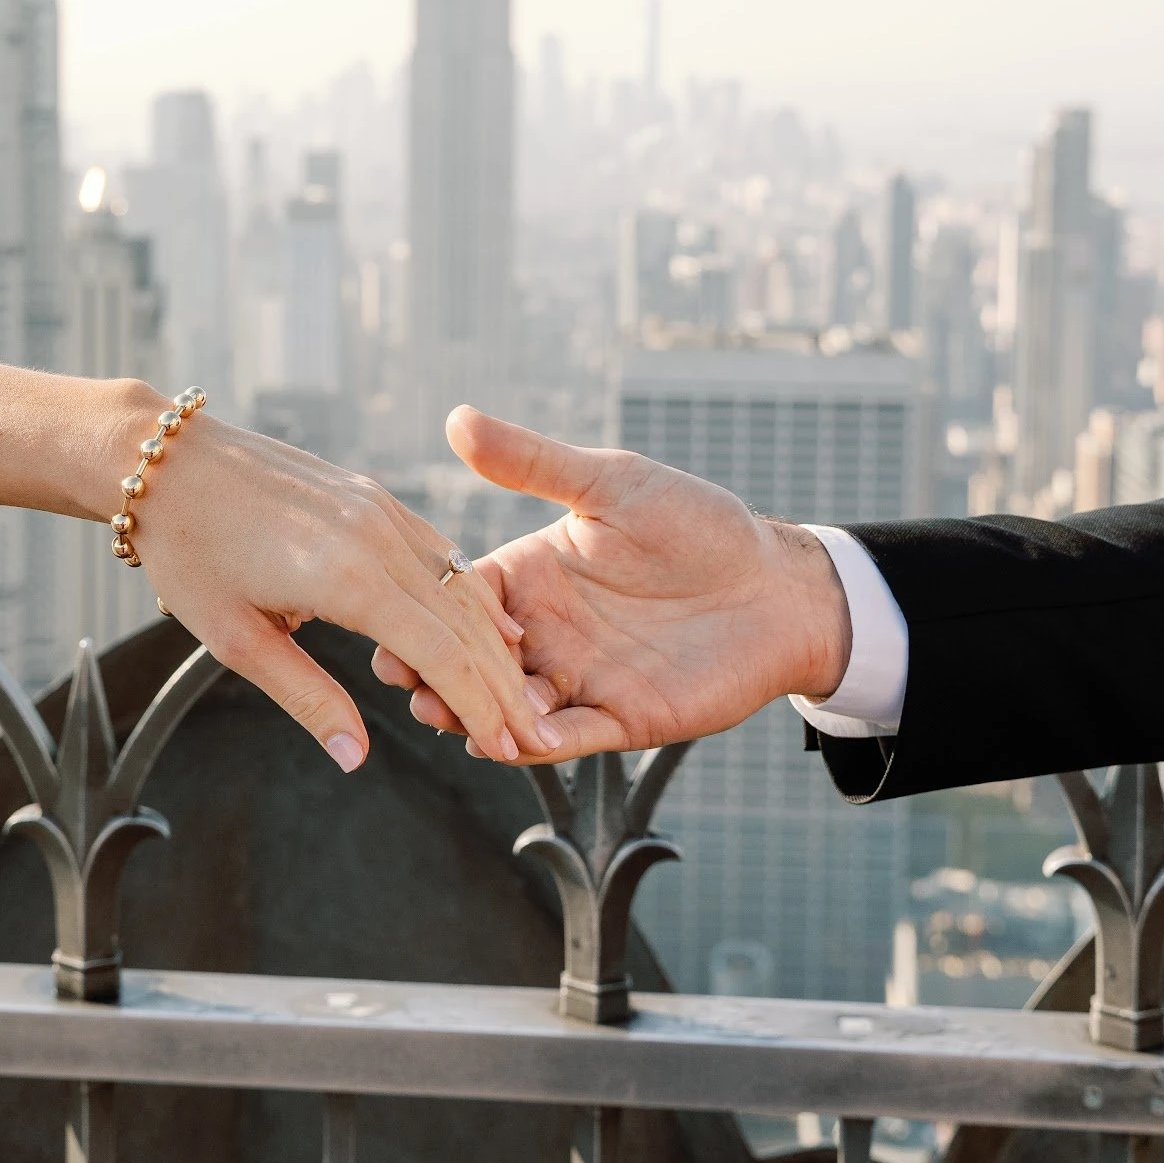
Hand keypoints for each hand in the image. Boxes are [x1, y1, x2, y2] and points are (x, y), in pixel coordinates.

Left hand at [130, 405, 559, 772]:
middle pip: (465, 621)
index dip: (480, 704)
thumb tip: (355, 756)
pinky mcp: (373, 496)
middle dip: (502, 682)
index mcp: (347, 579)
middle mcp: (378, 538)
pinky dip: (467, 596)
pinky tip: (484, 625)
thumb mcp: (236, 640)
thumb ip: (306, 697)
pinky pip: (438, 550)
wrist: (165, 461)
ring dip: (492, 640)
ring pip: (460, 583)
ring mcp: (380, 510)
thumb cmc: (189, 555)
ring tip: (515, 691)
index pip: (442, 654)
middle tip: (530, 734)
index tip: (511, 746)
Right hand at [370, 405, 850, 761]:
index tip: (387, 616)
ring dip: (472, 713)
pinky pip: (568, 738)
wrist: (777, 585)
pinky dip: (535, 743)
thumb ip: (532, 461)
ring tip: (443, 712)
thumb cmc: (697, 525)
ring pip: (507, 707)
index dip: (425, 609)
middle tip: (402, 675)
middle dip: (434, 670)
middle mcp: (546, 631)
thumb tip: (458, 419)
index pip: (463, 597)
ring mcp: (580, 678)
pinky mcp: (620, 717)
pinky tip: (513, 738)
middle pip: (472, 660)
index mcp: (533, 575)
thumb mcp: (610, 484)